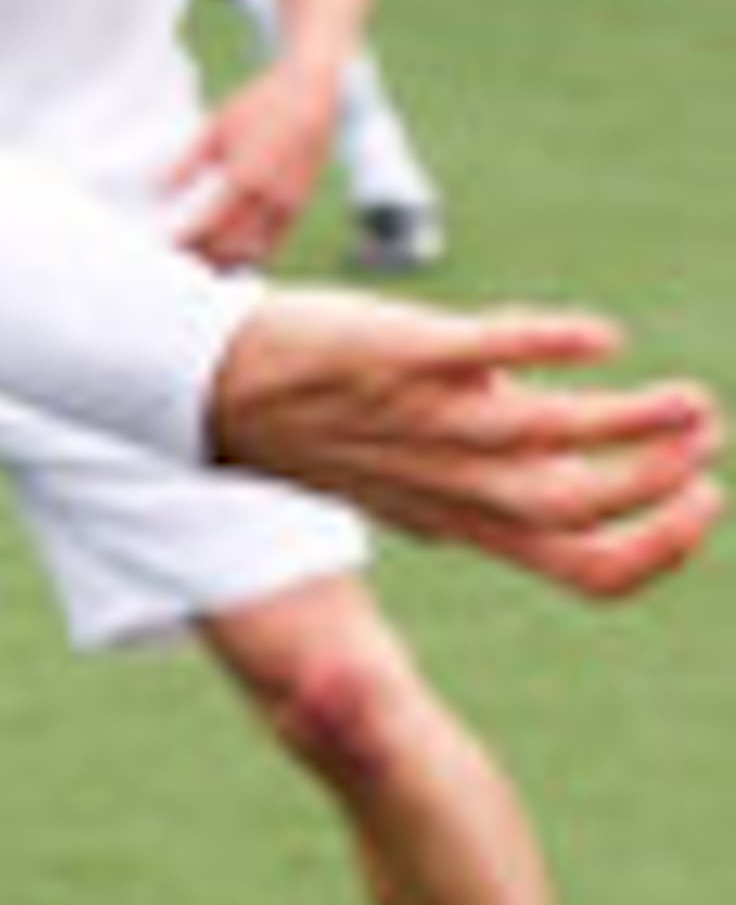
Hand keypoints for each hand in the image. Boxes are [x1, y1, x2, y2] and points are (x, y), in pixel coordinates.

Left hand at [163, 48, 336, 269]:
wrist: (313, 90)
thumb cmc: (261, 103)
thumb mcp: (217, 125)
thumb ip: (187, 161)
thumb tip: (159, 191)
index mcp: (246, 176)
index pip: (208, 227)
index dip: (185, 244)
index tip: (164, 249)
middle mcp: (271, 196)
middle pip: (229, 247)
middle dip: (201, 259)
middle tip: (177, 263)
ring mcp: (289, 204)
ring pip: (253, 252)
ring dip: (224, 263)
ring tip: (199, 264)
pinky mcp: (300, 205)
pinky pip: (273, 244)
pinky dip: (249, 256)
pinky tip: (228, 258)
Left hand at [209, 295, 718, 595]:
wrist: (217, 387)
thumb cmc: (323, 431)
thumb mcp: (412, 478)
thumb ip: (481, 481)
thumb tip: (545, 460)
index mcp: (468, 519)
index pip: (580, 567)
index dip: (653, 547)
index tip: (703, 503)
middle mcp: (454, 483)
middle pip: (576, 510)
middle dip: (656, 483)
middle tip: (705, 434)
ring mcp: (429, 419)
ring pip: (547, 438)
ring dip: (630, 421)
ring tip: (688, 397)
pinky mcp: (404, 356)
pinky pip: (485, 353)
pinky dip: (550, 345)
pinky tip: (603, 337)